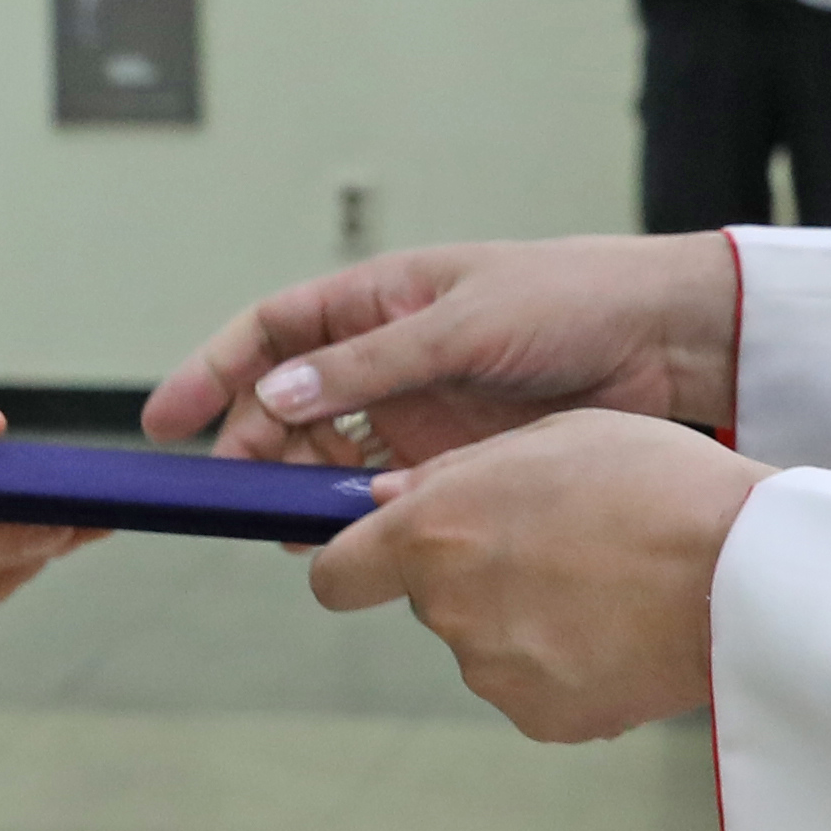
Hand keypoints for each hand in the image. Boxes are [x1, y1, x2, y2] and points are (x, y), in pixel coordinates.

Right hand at [144, 234, 737, 467]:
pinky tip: (346, 534)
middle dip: (255, 444)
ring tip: (287, 524)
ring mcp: (419, 405)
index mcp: (380, 296)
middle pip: (290, 400)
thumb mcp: (462, 323)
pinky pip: (384, 485)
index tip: (169, 417)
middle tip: (237, 490)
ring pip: (331, 451)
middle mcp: (388, 352)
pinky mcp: (454, 452)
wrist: (662, 339)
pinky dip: (358, 509)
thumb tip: (277, 395)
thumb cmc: (568, 299)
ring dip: (302, 485)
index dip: (215, 370)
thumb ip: (370, 365)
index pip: (273, 331)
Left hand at [305, 414, 758, 741]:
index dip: (356, 565)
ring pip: (485, 643)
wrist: (746, 574)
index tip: (383, 559)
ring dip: (522, 620)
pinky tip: (620, 632)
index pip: (337, 576)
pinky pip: (532, 688)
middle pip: (430, 601)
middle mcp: (449, 610)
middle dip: (472, 577)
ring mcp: (495, 673)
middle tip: (557, 547)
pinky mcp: (544, 719)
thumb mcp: (551, 437)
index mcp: (435, 533)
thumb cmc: (657, 484)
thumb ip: (456, 471)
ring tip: (606, 586)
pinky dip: (563, 666)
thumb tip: (390, 498)